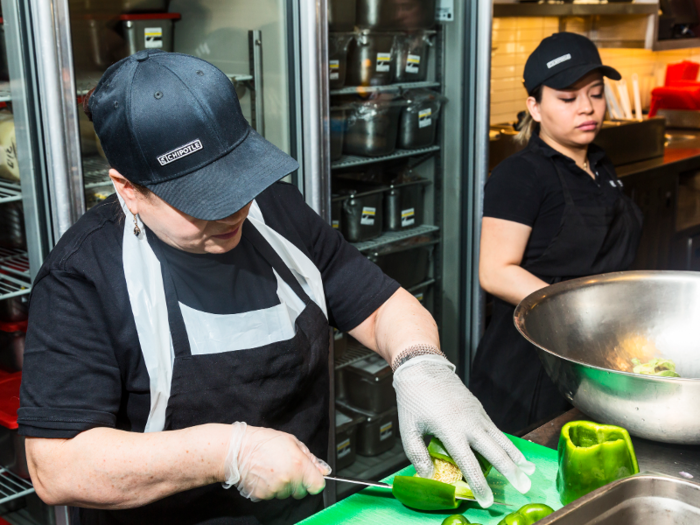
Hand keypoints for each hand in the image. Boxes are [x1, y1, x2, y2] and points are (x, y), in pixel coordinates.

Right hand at [222, 422, 330, 500]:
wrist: (237, 450)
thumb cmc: (263, 442)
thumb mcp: (291, 441)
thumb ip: (310, 457)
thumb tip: (323, 470)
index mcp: (299, 465)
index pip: (317, 485)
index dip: (315, 481)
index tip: (311, 476)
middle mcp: (289, 480)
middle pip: (302, 491)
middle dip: (298, 482)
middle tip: (286, 467)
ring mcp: (275, 490)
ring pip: (287, 494)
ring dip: (284, 485)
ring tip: (273, 469)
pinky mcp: (263, 496)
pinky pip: (273, 496)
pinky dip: (270, 488)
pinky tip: (264, 475)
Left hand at [393, 355, 535, 507]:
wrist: (422, 368)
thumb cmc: (414, 399)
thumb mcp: (408, 429)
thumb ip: (417, 454)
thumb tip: (428, 476)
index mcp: (450, 430)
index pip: (468, 463)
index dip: (478, 484)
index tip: (486, 500)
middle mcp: (469, 423)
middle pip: (495, 451)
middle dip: (510, 471)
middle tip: (523, 487)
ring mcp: (476, 414)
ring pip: (501, 439)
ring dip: (516, 456)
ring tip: (530, 471)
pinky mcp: (478, 408)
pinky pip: (496, 429)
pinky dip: (507, 442)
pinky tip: (513, 452)